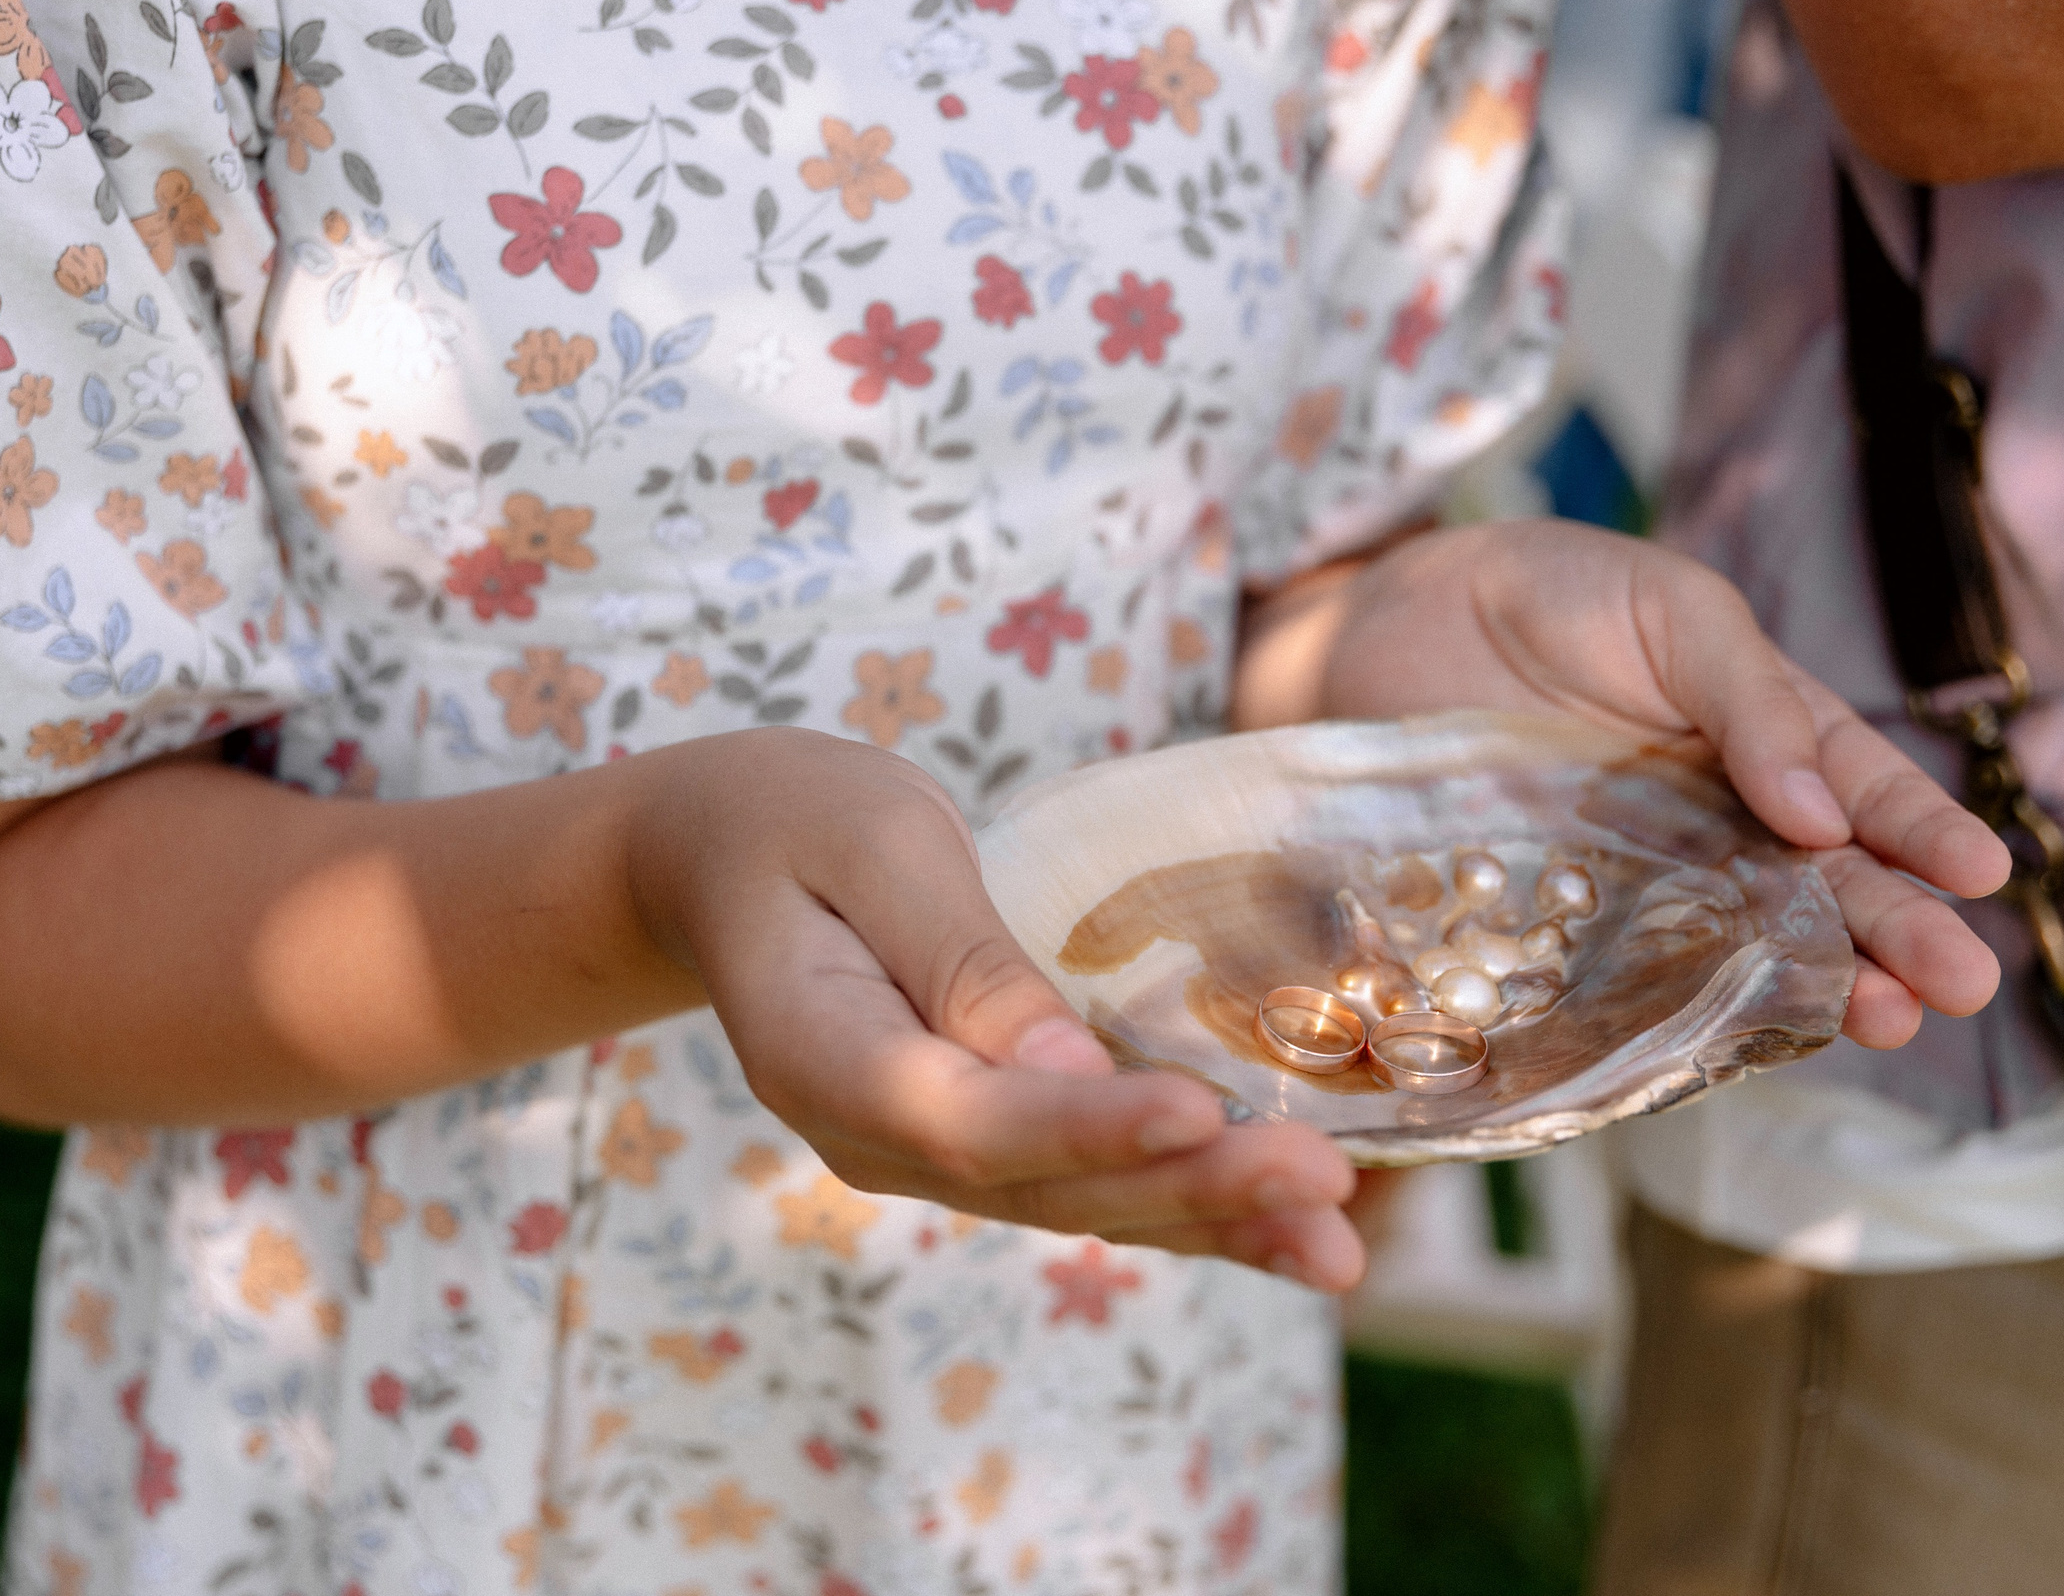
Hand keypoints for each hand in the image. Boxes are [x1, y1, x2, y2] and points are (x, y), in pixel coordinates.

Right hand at [625, 729, 1367, 1290]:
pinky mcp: (980, 1143)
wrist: (727, 861)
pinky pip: (1088, 1188)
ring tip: (1336, 1243)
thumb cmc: (800, 820)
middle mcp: (872, 1134)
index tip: (1196, 1113)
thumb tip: (1066, 1065)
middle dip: (1190, 1187)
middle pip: (1040, 1185)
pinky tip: (1295, 1242)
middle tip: (1324, 1181)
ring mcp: (925, 1152)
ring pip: (1077, 1206)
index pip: (962, 1118)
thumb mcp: (876, 844)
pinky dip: (1194, 1215)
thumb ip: (963, 956)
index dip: (1082, 1127)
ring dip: (1213, 1225)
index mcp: (823, 1055)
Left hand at [1277, 520, 2012, 1046]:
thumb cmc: (1545, 594)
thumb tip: (1823, 808)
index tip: (1983, 877)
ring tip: (1888, 1021)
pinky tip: (1744, 1040)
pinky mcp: (1564, 927)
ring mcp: (1646, 882)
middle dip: (1899, 933)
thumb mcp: (1669, 610)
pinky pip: (1636, 980)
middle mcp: (1720, 823)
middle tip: (1962, 982)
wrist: (1382, 628)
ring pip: (1750, 947)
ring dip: (1822, 988)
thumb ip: (1746, 696)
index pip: (1863, 791)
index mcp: (1764, 736)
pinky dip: (1688, 1013)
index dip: (1923, 835)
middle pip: (1827, 889)